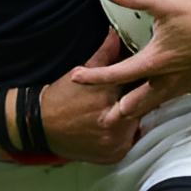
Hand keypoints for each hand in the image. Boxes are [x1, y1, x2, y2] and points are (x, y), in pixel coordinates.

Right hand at [39, 29, 140, 163]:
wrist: (39, 125)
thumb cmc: (60, 97)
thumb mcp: (79, 72)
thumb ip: (104, 55)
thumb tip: (116, 35)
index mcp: (105, 96)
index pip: (139, 83)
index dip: (146, 78)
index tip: (150, 74)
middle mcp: (112, 121)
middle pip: (143, 106)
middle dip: (143, 98)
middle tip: (144, 92)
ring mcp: (114, 142)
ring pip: (139, 125)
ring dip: (136, 117)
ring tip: (125, 109)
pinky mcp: (113, 156)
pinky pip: (131, 143)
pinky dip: (127, 135)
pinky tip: (118, 127)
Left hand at [71, 0, 190, 117]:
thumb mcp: (165, 3)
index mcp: (155, 62)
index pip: (116, 75)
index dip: (93, 77)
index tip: (75, 78)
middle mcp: (167, 79)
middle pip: (134, 104)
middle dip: (115, 113)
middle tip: (98, 119)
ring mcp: (183, 85)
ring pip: (153, 104)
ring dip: (136, 109)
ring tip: (120, 115)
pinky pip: (169, 99)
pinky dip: (155, 102)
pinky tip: (151, 98)